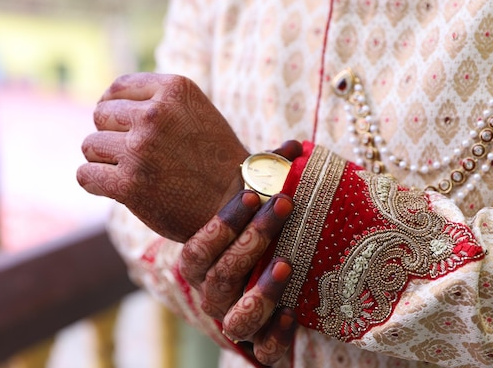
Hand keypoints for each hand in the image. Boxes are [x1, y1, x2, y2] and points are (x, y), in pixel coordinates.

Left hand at [77, 73, 248, 241]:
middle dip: (112, 134)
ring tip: (130, 171)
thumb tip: (103, 104)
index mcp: (174, 89)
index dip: (114, 107)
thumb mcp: (194, 111)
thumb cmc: (214, 158)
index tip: (122, 125)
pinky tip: (115, 187)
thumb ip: (157, 101)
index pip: (117, 88)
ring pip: (90, 145)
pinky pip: (85, 175)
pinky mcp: (129, 184)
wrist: (237, 203)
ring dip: (104, 160)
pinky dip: (95, 182)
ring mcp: (140, 149)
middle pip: (100, 115)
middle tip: (134, 154)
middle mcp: (155, 114)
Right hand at [180, 191, 296, 365]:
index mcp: (203, 265)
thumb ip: (269, 183)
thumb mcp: (260, 215)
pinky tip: (294, 312)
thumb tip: (293, 145)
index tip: (255, 193)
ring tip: (287, 264)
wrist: (267, 288)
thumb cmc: (258, 242)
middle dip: (251, 239)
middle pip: (219, 276)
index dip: (223, 224)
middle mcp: (213, 295)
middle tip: (283, 206)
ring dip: (262, 291)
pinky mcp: (261, 345)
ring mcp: (235, 321)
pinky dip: (277, 334)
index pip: (198, 249)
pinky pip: (264, 350)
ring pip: (235, 319)